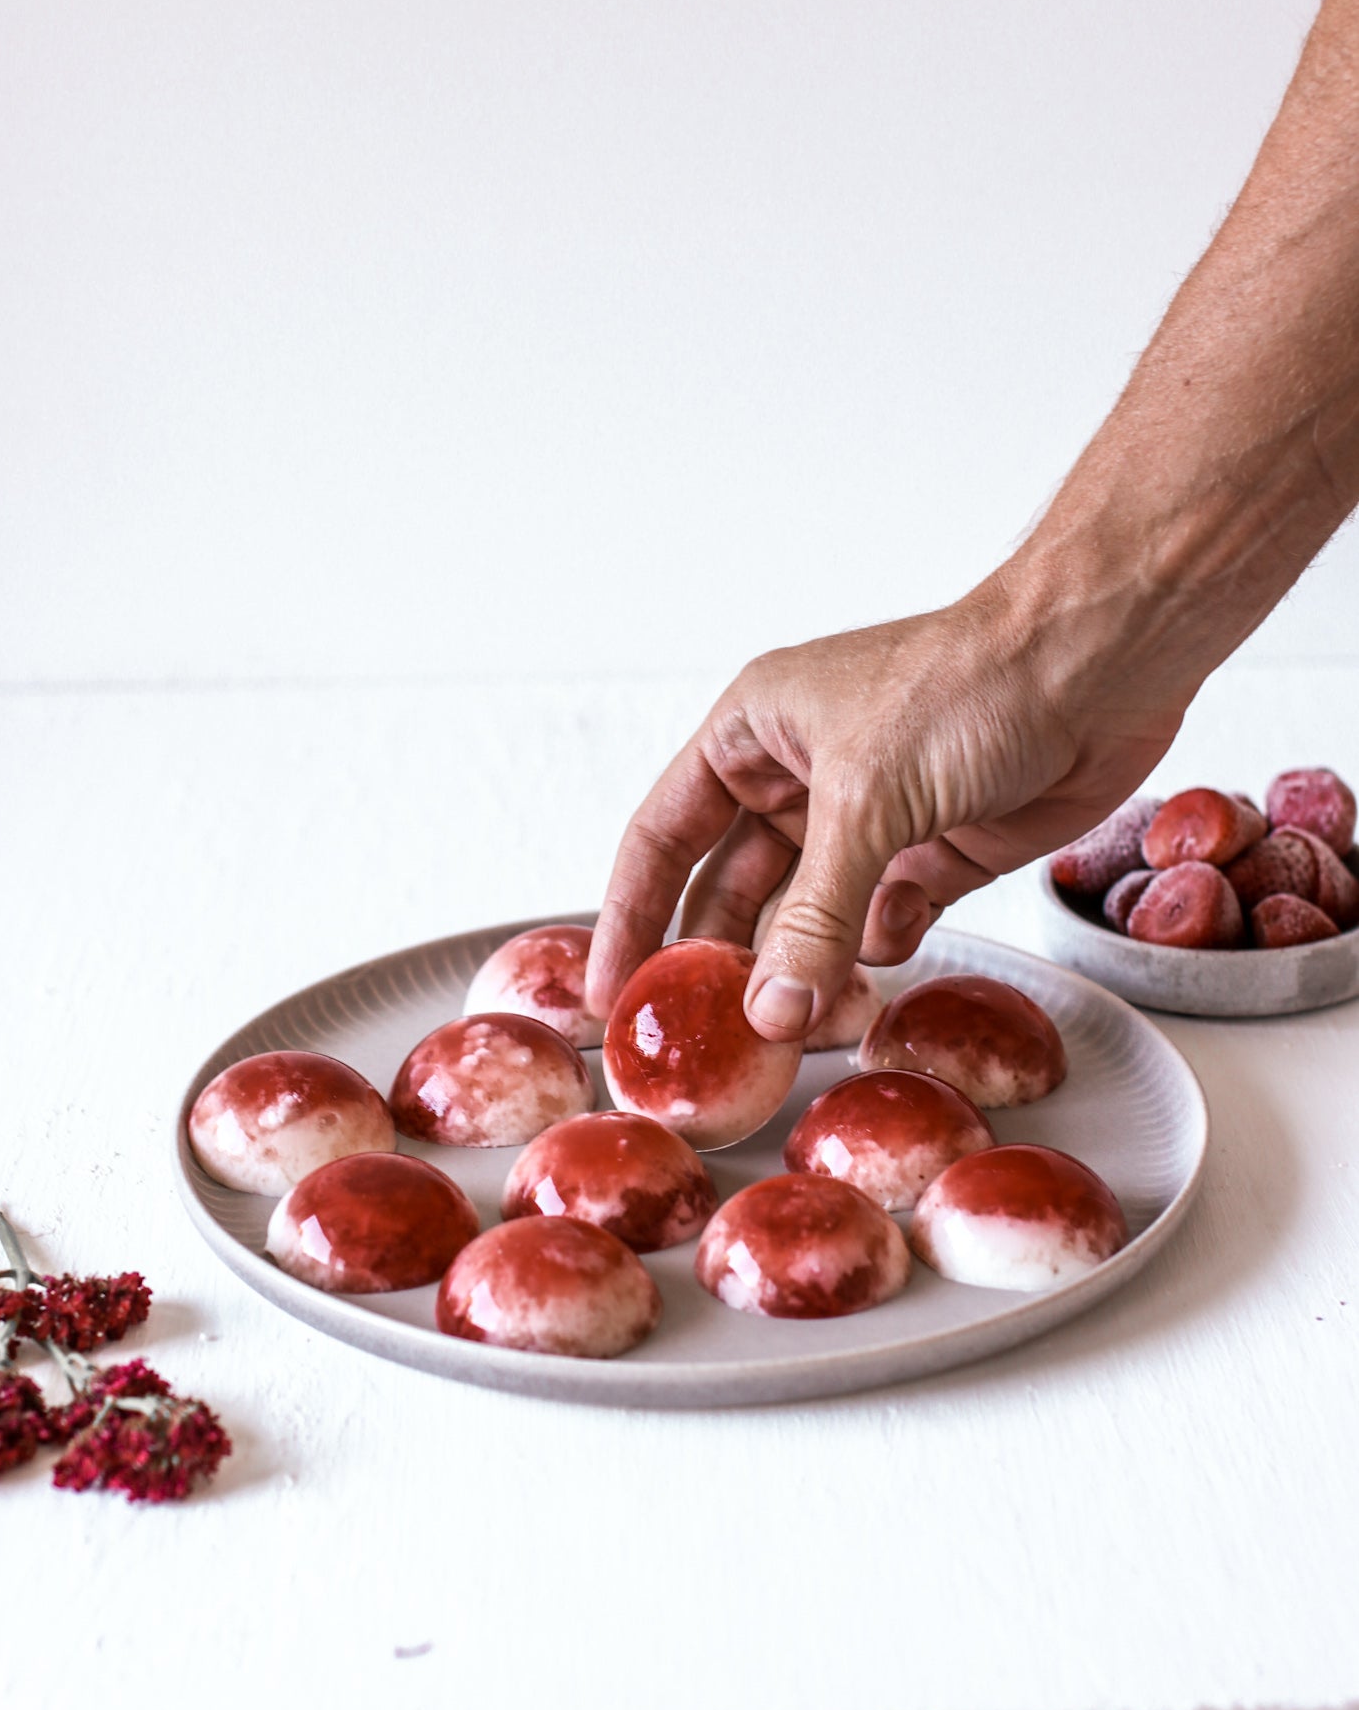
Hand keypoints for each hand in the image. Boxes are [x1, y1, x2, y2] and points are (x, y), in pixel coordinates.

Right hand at [585, 569, 1183, 1039]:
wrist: (1099, 664)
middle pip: (729, 892)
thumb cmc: (968, 684)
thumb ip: (813, 917)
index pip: (662, 837)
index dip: (628, 917)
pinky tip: (877, 967)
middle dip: (720, 963)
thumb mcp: (866, 800)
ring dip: (803, 970)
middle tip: (699, 1045)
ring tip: (798, 1023)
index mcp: (752, 732)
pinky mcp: (934, 854)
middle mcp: (799, 776)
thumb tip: (768, 1012)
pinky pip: (878, 926)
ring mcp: (868, 820)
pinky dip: (873, 955)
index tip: (610, 997)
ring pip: (807, 921)